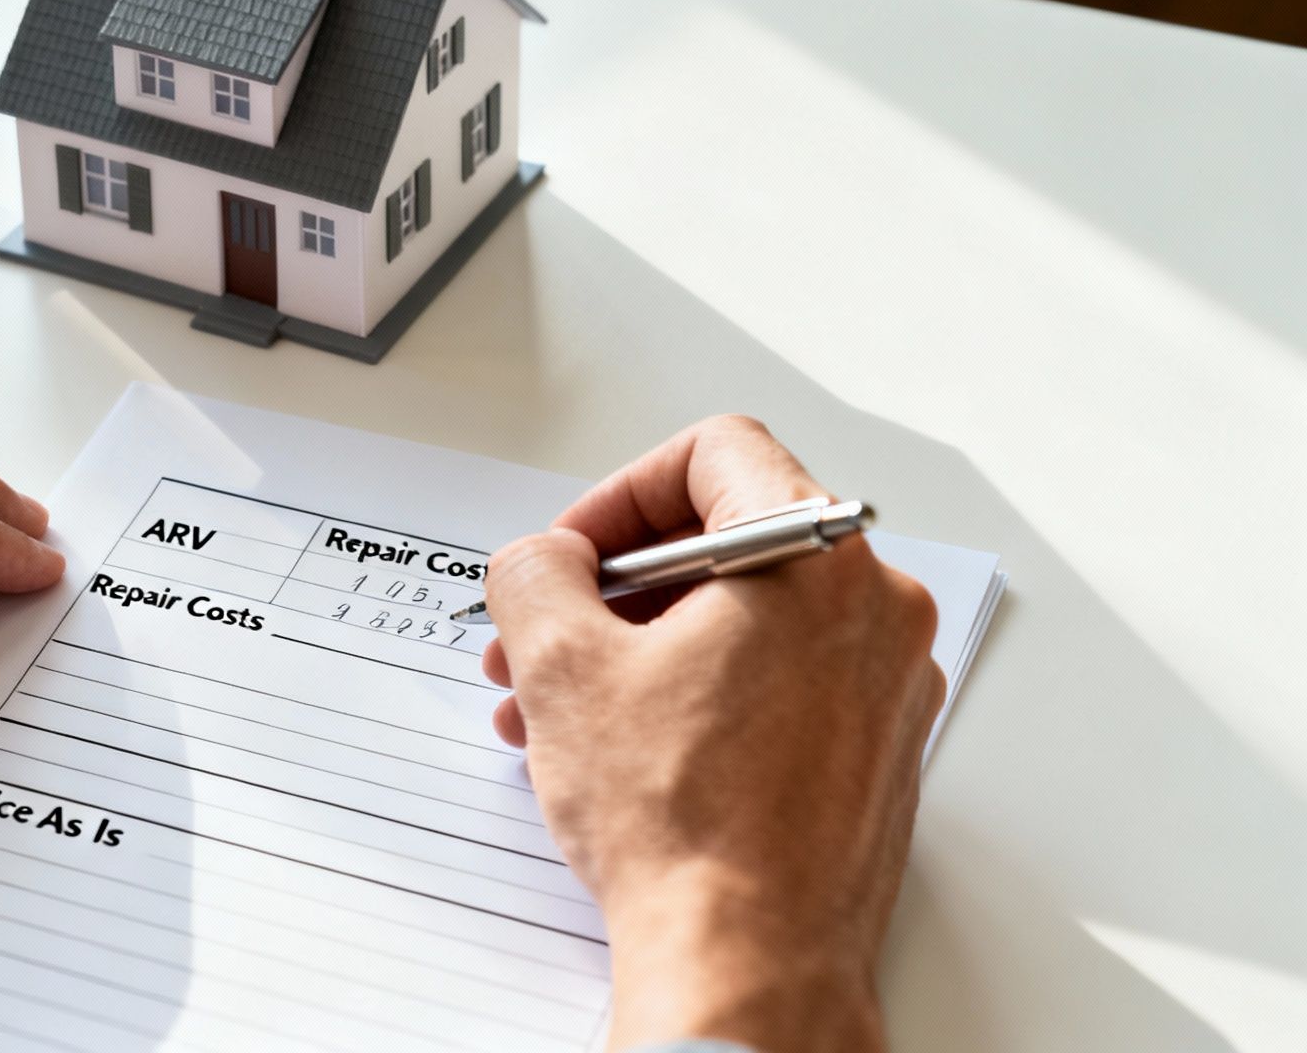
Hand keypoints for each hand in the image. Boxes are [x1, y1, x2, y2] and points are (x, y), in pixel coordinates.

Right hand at [482, 416, 942, 1052]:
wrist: (749, 965)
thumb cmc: (685, 829)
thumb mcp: (562, 667)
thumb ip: (536, 574)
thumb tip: (542, 561)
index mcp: (817, 562)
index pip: (717, 453)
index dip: (620, 492)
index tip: (575, 551)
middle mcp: (873, 614)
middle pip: (728, 544)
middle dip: (613, 589)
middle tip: (547, 634)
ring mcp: (883, 689)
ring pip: (745, 623)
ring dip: (639, 650)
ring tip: (558, 709)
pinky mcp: (871, 755)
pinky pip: (774, 686)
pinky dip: (694, 697)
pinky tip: (620, 752)